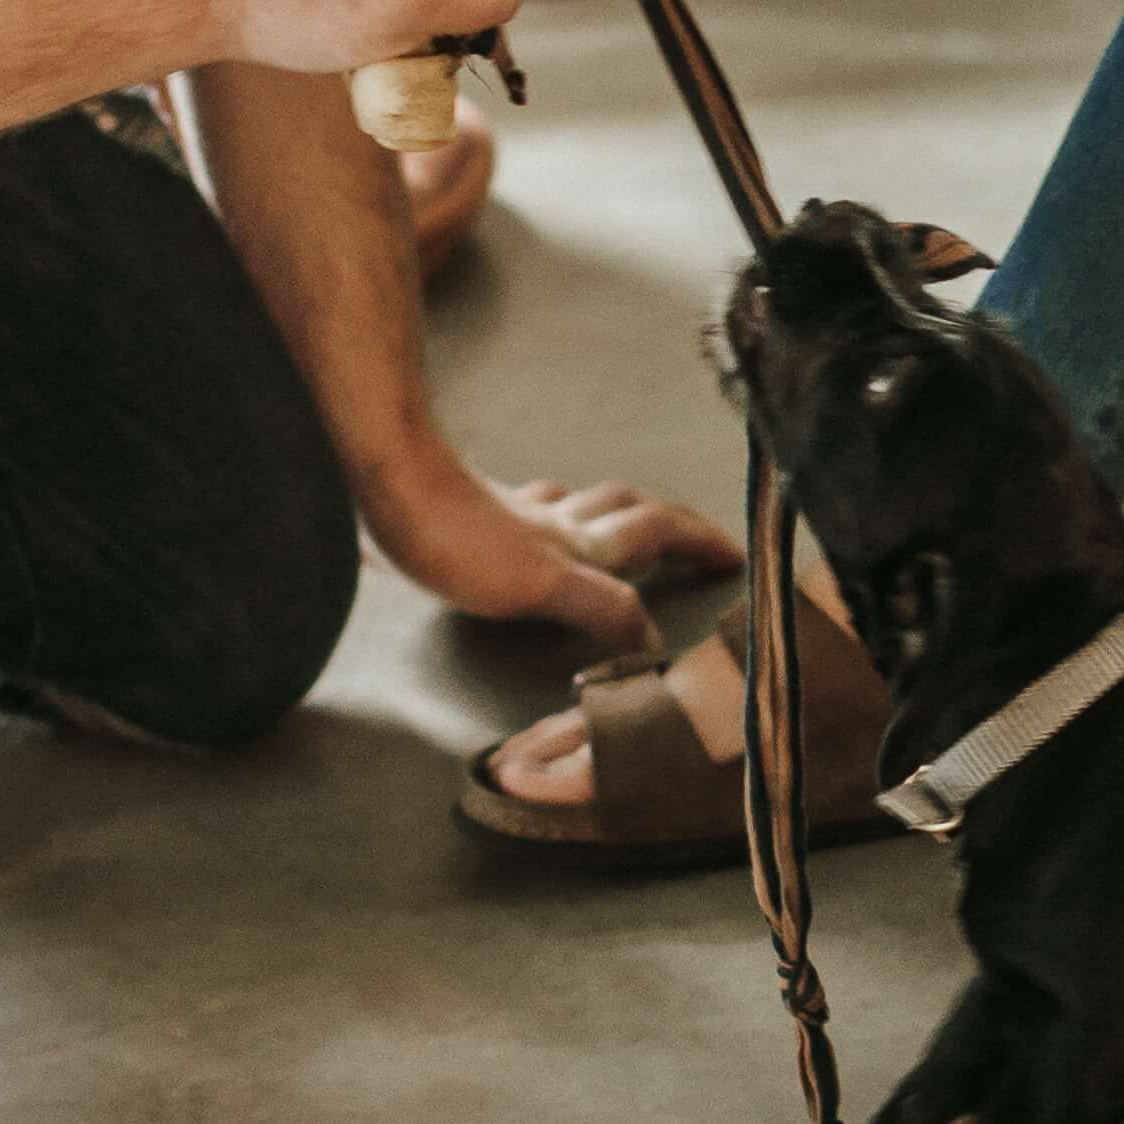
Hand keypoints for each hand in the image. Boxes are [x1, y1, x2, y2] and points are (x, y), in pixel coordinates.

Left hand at [364, 446, 740, 646]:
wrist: (388, 484)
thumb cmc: (455, 541)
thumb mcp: (543, 587)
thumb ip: (605, 609)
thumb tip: (656, 640)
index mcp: (582, 544)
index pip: (659, 532)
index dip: (700, 541)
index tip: (735, 557)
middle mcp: (557, 524)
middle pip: (630, 509)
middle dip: (670, 521)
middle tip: (693, 537)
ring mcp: (515, 514)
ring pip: (580, 503)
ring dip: (612, 509)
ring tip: (625, 519)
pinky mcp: (472, 510)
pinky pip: (527, 506)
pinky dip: (546, 510)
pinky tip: (532, 514)